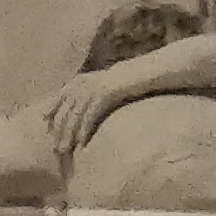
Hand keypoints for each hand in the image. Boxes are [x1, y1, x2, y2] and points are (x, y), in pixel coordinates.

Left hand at [40, 28, 215, 167]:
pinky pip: (94, 109)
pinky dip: (86, 126)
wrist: (169, 66)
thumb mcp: (130, 88)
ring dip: (69, 129)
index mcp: (101, 75)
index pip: (71, 89)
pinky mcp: (113, 88)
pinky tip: (82, 142)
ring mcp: (106, 81)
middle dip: (59, 122)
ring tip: (64, 149)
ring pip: (78, 106)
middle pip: (69, 99)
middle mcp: (99, 76)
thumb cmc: (154, 78)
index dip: (57, 104)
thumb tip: (110, 112)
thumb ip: (117, 96)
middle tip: (54, 145)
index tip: (46, 121)